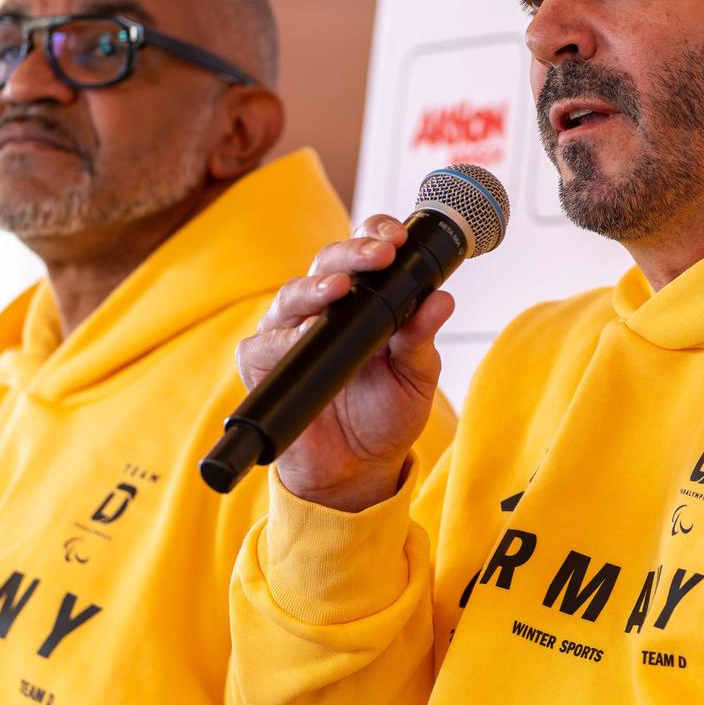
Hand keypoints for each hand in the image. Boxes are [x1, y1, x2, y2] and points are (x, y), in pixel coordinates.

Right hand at [236, 215, 453, 510]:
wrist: (357, 469)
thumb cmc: (385, 414)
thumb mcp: (416, 376)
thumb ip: (422, 338)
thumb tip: (442, 299)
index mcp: (362, 301)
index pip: (363, 252)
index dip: (376, 236)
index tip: (398, 239)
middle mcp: (322, 309)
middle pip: (328, 264)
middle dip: (352, 254)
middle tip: (379, 256)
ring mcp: (288, 334)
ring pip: (292, 296)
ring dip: (315, 289)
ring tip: (339, 290)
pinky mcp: (261, 365)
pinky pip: (263, 345)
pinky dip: (281, 339)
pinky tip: (299, 335)